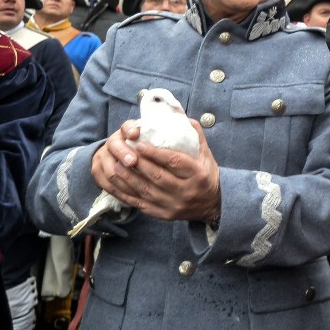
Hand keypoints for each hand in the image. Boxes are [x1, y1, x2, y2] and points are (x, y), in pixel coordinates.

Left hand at [92, 119, 220, 223]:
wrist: (212, 205)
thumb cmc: (206, 174)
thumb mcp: (206, 155)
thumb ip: (195, 135)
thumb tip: (181, 116)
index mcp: (198, 174)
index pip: (174, 162)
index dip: (156, 153)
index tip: (140, 144)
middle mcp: (186, 191)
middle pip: (158, 176)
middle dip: (138, 163)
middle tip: (124, 151)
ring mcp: (174, 205)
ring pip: (146, 190)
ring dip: (129, 177)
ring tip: (118, 164)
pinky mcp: (164, 214)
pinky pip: (141, 204)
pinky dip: (127, 193)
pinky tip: (118, 183)